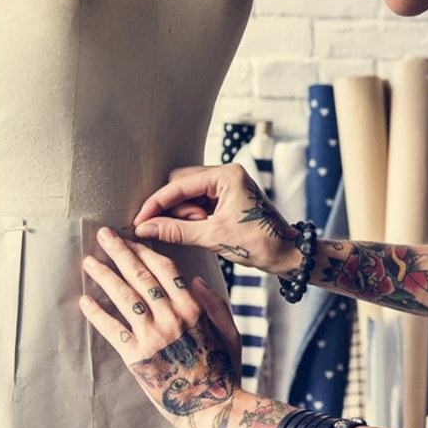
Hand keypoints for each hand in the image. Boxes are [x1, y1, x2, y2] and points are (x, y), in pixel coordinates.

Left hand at [79, 227, 241, 427]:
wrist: (212, 407)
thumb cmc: (224, 371)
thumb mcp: (230, 333)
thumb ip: (214, 304)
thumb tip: (195, 279)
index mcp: (194, 309)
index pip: (166, 270)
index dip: (146, 252)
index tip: (132, 239)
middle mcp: (172, 318)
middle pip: (141, 277)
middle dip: (120, 253)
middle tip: (103, 235)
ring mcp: (153, 337)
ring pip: (124, 298)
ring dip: (105, 277)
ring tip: (89, 262)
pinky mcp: (137, 358)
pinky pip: (112, 330)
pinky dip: (97, 314)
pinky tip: (85, 300)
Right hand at [132, 163, 299, 276]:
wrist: (287, 254)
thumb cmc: (259, 244)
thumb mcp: (213, 237)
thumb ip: (176, 231)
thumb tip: (145, 229)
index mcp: (227, 175)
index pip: (179, 184)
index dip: (156, 204)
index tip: (140, 221)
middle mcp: (227, 173)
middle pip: (182, 183)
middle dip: (173, 206)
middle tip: (180, 228)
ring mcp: (228, 184)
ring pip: (189, 192)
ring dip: (184, 212)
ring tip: (198, 230)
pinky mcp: (228, 196)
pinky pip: (200, 200)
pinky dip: (193, 215)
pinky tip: (198, 228)